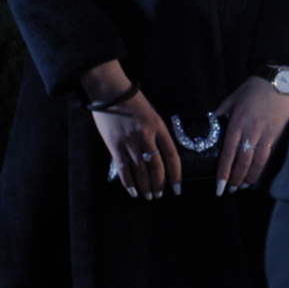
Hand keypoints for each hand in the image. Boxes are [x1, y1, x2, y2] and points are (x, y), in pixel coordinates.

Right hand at [82, 67, 180, 199]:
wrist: (110, 91)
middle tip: (160, 195)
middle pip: (157, 166)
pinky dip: (128, 182)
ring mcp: (129, 141)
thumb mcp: (152, 114)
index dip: (176, 174)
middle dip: (160, 184)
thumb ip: (157, 133)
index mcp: (159, 126)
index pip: (172, 155)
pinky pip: (123, 168)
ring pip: (141, 170)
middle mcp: (146, 135)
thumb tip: (161, 153)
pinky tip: (133, 191)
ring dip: (146, 186)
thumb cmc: (133, 101)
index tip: (177, 188)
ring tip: (149, 196)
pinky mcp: (114, 145)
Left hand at [211, 74, 288, 194]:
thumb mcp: (230, 100)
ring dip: (249, 177)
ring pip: (257, 162)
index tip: (219, 186)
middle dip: (235, 179)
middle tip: (230, 190)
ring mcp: (266, 133)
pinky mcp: (277, 134)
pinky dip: (262, 168)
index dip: (224, 172)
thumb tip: (209, 130)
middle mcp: (251, 130)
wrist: (277, 81)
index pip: (228, 153)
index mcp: (237, 123)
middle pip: (243, 161)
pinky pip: (269, 155)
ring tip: (243, 186)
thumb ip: (220, 116)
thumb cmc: (252, 89)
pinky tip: (257, 174)